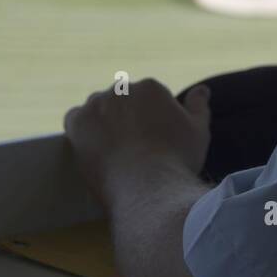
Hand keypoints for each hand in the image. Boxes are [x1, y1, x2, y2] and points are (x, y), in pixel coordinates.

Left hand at [63, 78, 210, 212]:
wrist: (148, 188)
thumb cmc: (177, 161)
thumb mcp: (199, 132)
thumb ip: (198, 107)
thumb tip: (201, 89)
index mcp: (150, 87)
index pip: (148, 97)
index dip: (152, 120)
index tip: (154, 141)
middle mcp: (122, 89)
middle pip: (122, 99)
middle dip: (127, 117)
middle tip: (134, 146)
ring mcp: (97, 105)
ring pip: (98, 107)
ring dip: (104, 121)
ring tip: (114, 149)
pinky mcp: (78, 123)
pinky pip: (75, 118)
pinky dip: (82, 128)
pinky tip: (92, 146)